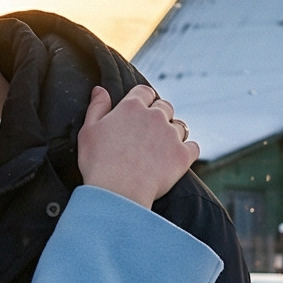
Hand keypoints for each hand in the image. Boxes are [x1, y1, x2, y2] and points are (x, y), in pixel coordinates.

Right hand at [76, 84, 198, 206]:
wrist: (117, 193)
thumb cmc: (98, 163)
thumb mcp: (88, 131)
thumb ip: (97, 107)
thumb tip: (101, 90)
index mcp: (132, 107)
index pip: (145, 92)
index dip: (143, 100)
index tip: (140, 111)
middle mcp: (155, 116)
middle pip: (165, 106)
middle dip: (159, 115)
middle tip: (149, 133)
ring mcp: (171, 135)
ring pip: (180, 126)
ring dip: (173, 133)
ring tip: (161, 149)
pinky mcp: (183, 155)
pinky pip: (193, 147)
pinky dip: (187, 151)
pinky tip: (177, 158)